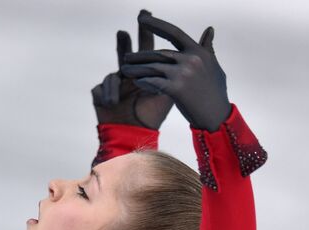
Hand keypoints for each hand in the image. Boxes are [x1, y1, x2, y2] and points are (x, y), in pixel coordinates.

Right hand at [91, 9, 173, 129]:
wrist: (135, 137)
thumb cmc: (152, 116)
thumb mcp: (172, 88)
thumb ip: (185, 65)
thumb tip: (207, 36)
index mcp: (145, 76)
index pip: (147, 51)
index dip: (146, 34)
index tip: (147, 12)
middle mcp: (129, 78)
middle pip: (127, 56)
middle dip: (125, 43)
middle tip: (126, 30)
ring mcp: (115, 86)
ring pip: (114, 73)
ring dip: (117, 81)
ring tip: (121, 86)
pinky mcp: (101, 95)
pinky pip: (103, 86)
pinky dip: (109, 92)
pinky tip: (113, 102)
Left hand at [121, 12, 231, 131]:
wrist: (217, 118)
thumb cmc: (216, 94)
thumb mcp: (214, 67)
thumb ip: (207, 48)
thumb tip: (210, 29)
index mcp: (198, 52)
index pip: (174, 33)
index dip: (156, 24)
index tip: (142, 18)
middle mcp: (190, 59)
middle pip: (159, 53)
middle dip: (140, 56)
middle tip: (126, 57)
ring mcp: (183, 74)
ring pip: (153, 67)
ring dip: (137, 69)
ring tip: (124, 70)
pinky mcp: (177, 89)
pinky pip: (154, 82)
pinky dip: (144, 81)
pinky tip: (137, 82)